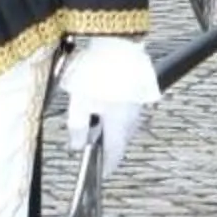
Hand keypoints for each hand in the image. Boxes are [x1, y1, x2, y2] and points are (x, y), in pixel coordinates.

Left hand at [61, 35, 159, 172]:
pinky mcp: (140, 91)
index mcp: (118, 127)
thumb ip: (76, 129)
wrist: (118, 42)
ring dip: (110, 127)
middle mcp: (133, 120)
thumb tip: (77, 146)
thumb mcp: (78, 103)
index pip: (113, 158)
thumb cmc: (96, 74)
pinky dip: (115, 113)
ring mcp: (139, 105)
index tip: (96, 174)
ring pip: (124, 125)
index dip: (103, 168)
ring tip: (91, 117)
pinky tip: (103, 102)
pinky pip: (127, 110)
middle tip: (88, 142)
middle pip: (119, 141)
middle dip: (104, 145)